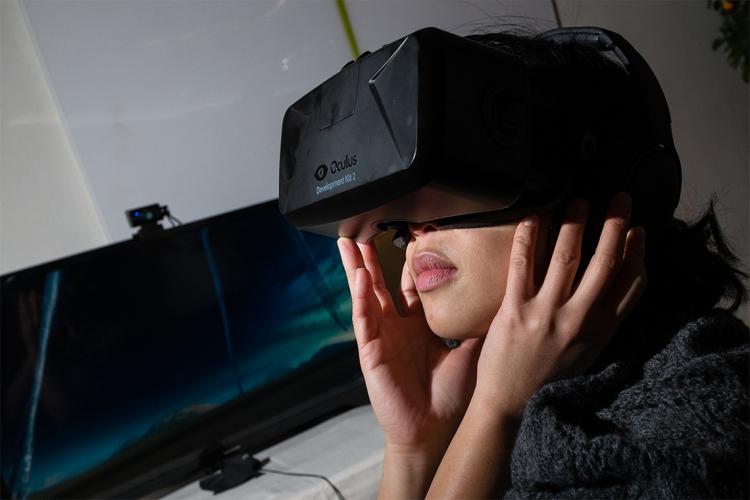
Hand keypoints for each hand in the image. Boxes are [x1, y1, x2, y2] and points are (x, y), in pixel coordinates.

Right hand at [337, 238, 482, 454]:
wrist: (434, 430)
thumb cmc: (450, 396)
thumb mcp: (469, 351)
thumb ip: (477, 322)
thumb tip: (502, 295)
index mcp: (419, 325)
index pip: (412, 285)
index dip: (412, 261)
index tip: (415, 234)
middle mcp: (397, 326)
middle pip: (382, 283)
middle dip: (373, 257)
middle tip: (365, 228)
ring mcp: (381, 336)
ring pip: (365, 295)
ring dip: (356, 268)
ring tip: (348, 242)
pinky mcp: (370, 351)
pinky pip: (364, 318)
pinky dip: (361, 297)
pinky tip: (358, 276)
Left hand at [474, 193, 646, 418]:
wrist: (512, 403)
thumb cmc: (550, 375)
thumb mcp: (588, 351)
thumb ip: (603, 319)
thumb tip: (613, 282)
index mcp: (601, 330)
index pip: (632, 284)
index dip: (639, 253)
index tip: (638, 229)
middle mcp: (579, 319)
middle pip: (605, 263)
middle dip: (615, 225)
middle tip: (619, 196)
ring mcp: (547, 313)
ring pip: (568, 257)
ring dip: (575, 223)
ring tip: (579, 200)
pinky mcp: (515, 311)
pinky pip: (523, 264)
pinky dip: (529, 237)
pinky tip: (533, 216)